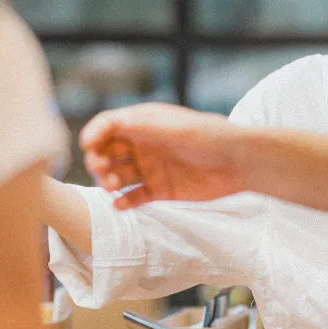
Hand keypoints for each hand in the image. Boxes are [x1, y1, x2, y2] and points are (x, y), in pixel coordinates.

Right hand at [79, 103, 244, 208]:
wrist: (240, 162)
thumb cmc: (209, 136)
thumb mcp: (174, 127)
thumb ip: (142, 126)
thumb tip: (109, 124)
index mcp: (144, 123)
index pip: (108, 126)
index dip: (94, 134)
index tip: (87, 146)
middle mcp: (143, 144)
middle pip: (107, 152)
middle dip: (97, 160)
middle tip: (101, 172)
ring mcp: (151, 168)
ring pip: (118, 175)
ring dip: (108, 181)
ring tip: (113, 188)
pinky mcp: (161, 190)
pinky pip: (135, 197)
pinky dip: (125, 202)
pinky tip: (121, 205)